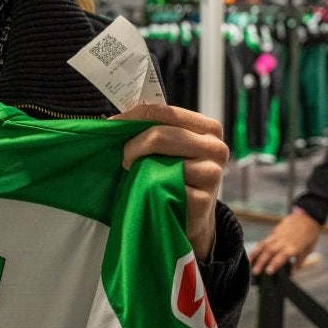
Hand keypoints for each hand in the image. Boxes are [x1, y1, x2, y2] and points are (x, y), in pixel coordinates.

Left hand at [116, 103, 227, 260]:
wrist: (194, 216)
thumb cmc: (178, 175)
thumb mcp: (173, 148)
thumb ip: (155, 129)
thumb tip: (116, 121)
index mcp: (208, 128)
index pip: (163, 111)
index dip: (132, 117)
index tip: (111, 126)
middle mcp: (215, 148)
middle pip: (159, 136)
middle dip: (133, 146)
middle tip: (124, 159)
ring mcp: (211, 174)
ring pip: (161, 162)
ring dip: (140, 170)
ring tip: (138, 176)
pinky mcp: (202, 200)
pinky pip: (164, 188)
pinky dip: (149, 189)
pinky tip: (150, 192)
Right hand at [249, 210, 322, 276]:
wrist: (308, 217)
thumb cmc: (310, 234)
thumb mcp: (308, 250)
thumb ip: (299, 261)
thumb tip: (293, 272)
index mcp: (293, 247)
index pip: (281, 257)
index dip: (273, 264)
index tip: (268, 272)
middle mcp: (283, 241)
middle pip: (269, 252)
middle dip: (261, 262)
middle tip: (255, 271)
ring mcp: (278, 235)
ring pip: (264, 244)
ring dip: (256, 254)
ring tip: (249, 262)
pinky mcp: (275, 231)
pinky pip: (265, 240)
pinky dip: (258, 247)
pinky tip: (254, 252)